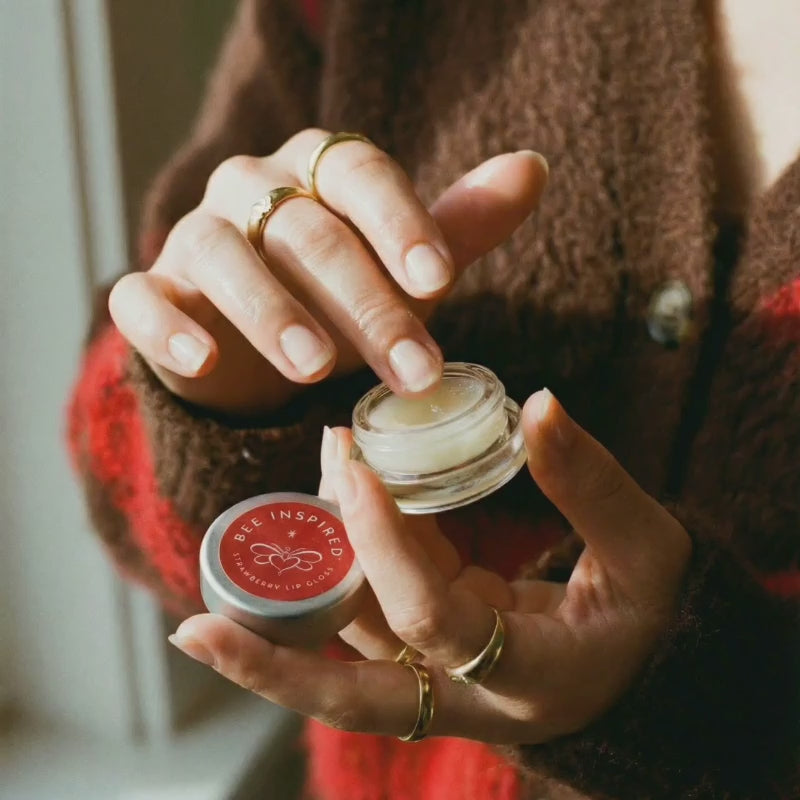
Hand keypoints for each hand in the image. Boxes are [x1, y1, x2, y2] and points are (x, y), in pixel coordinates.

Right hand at [108, 129, 547, 415]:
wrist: (257, 338)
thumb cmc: (340, 295)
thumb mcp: (402, 267)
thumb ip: (457, 227)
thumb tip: (533, 169)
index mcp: (317, 171)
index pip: (359, 173)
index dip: (398, 223)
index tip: (438, 283)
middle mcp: (252, 190)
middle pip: (306, 230)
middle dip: (363, 303)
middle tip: (410, 370)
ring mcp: (195, 238)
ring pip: (224, 256)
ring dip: (270, 310)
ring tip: (313, 366)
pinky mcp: (152, 290)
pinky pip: (142, 298)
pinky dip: (167, 327)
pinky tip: (202, 361)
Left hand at [168, 390, 690, 743]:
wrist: (653, 674)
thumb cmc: (659, 621)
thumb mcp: (647, 550)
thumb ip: (592, 482)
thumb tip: (539, 404)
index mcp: (525, 675)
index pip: (430, 617)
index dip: (385, 542)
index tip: (355, 460)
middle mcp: (466, 691)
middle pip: (351, 688)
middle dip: (272, 663)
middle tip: (193, 631)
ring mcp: (443, 676)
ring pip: (352, 636)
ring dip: (313, 567)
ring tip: (316, 465)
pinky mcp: (434, 647)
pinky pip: (374, 605)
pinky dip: (351, 550)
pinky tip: (343, 485)